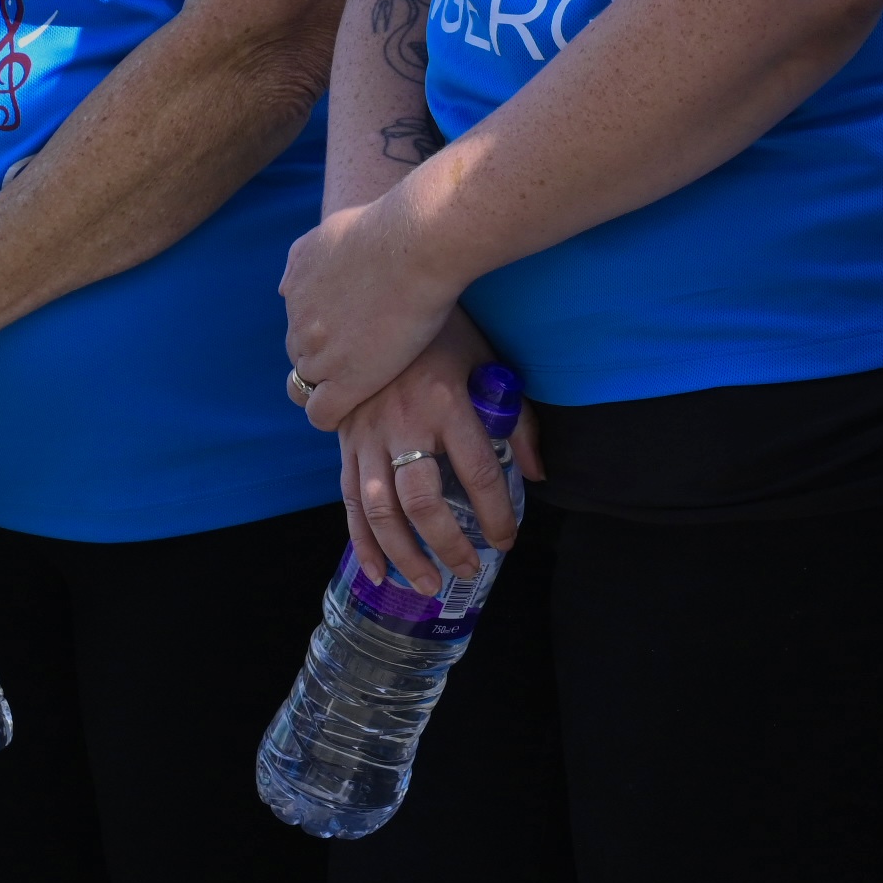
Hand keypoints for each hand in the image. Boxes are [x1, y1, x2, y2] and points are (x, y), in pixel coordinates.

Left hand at [278, 194, 461, 426]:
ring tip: (368, 381)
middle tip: (366, 356)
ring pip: (309, 386)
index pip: (300, 326)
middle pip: (302, 356)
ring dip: (333, 385)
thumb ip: (307, 257)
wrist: (417, 242)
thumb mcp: (331, 229)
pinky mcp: (346, 379)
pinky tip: (356, 404)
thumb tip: (287, 284)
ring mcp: (320, 354)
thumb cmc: (391, 225)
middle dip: (328, 359)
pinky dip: (332, 414)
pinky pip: (322, 413)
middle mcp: (300, 322)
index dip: (327, 334)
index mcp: (297, 288)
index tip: (354, 334)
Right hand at [333, 308, 540, 598]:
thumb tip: (536, 472)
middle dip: (447, 544)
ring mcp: (368, 434)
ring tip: (427, 585)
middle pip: (423, 500)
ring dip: (403, 554)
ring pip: (380, 509)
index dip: (495, 513)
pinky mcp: (346, 441)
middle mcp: (404, 422)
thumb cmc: (445, 333)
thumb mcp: (488, 362)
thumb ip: (516, 417)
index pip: (477, 471)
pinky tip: (377, 572)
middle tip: (468, 570)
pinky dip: (362, 541)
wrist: (379, 298)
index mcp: (447, 401)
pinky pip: (349, 499)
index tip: (506, 539)